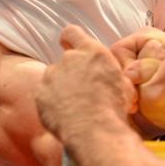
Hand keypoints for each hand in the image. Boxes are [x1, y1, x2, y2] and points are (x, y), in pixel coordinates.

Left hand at [36, 25, 136, 140]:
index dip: (70, 40)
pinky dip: (51, 101)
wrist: (94, 132)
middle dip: (71, 71)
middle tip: (81, 89)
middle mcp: (70, 59)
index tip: (70, 46)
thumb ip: (110, 73)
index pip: (72, 33)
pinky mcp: (40, 93)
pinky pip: (45, 94)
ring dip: (60, 86)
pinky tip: (64, 114)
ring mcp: (52, 75)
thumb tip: (109, 77)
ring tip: (73, 105)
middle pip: (65, 60)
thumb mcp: (124, 85)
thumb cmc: (113, 110)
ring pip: (54, 77)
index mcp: (93, 52)